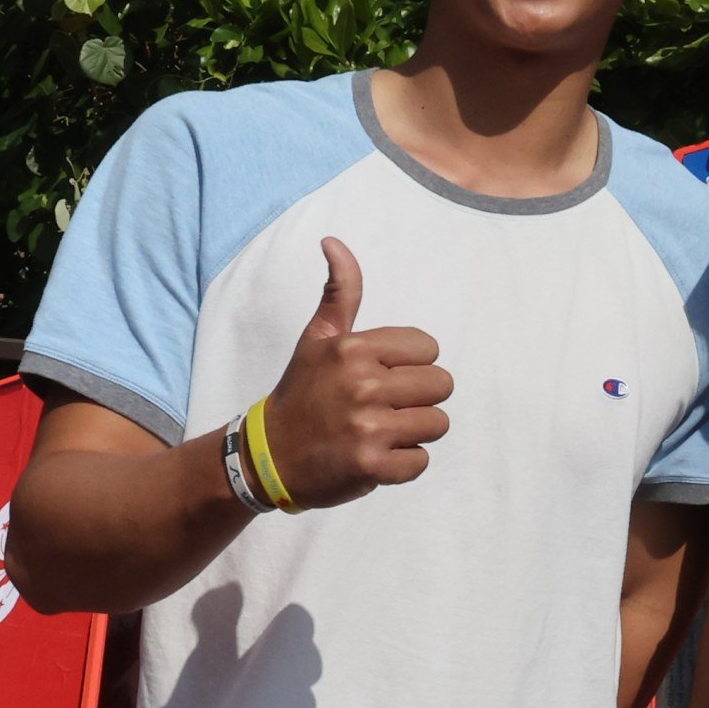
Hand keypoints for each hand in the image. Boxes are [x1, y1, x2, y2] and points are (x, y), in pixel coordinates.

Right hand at [256, 238, 448, 505]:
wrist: (267, 457)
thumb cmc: (301, 394)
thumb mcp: (316, 338)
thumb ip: (340, 292)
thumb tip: (333, 241)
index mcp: (353, 349)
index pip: (428, 348)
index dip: (411, 365)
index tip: (382, 378)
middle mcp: (362, 384)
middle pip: (440, 385)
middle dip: (418, 399)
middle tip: (383, 408)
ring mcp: (368, 427)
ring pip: (437, 423)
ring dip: (413, 432)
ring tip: (379, 432)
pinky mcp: (372, 466)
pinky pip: (421, 460)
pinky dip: (403, 464)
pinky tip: (375, 457)